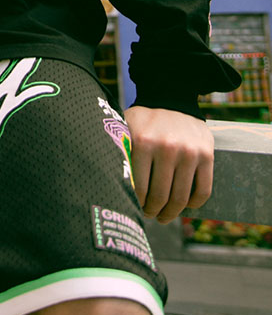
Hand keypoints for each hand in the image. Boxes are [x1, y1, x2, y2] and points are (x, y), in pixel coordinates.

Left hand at [124, 106, 212, 224]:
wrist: (173, 99)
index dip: (137, 204)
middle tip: (150, 215)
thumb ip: (120, 152)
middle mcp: (167, 147)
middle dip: (154, 212)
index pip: (139, 187)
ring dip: (172, 213)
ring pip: (181, 197)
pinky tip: (185, 205)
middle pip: (161, 196)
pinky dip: (194, 204)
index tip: (136, 209)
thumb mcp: (126, 129)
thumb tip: (107, 182)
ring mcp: (189, 151)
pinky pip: (203, 190)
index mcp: (143, 142)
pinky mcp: (207, 155)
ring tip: (164, 215)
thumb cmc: (144, 121)